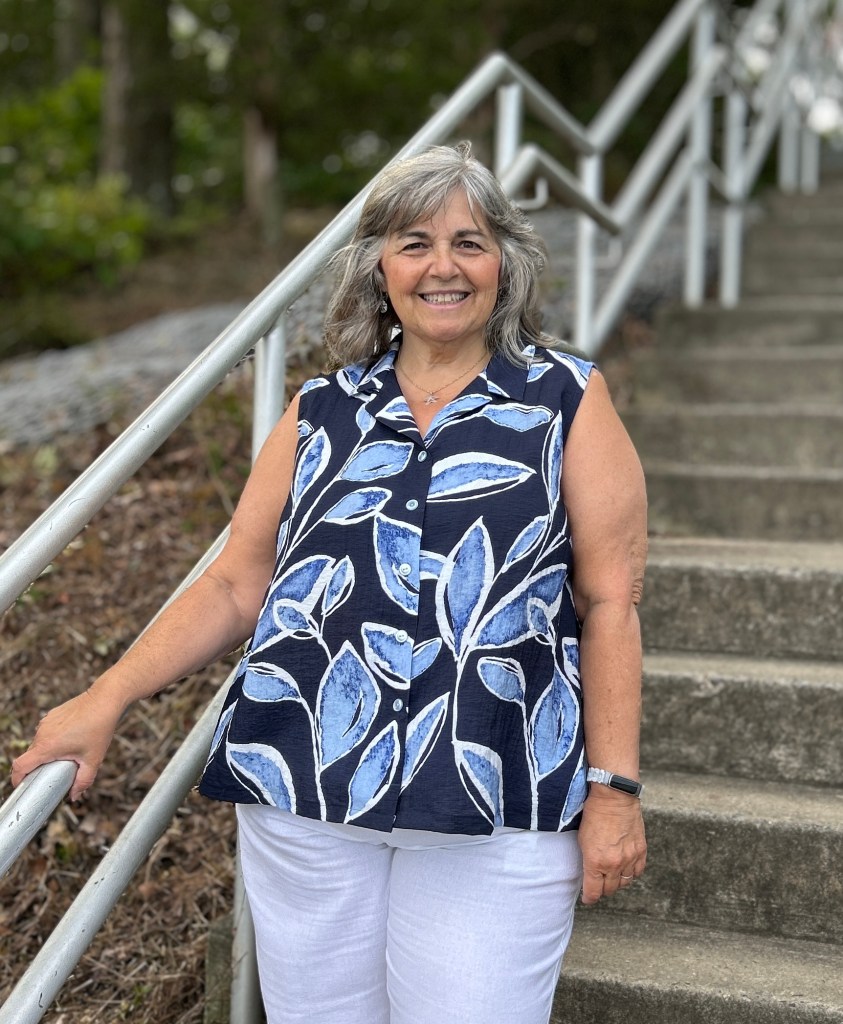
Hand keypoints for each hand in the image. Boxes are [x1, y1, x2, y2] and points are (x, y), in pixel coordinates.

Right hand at [10, 685, 125, 800]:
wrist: (105, 700)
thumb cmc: (100, 728)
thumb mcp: (93, 759)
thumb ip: (83, 781)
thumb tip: (75, 796)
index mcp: (47, 746)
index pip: (20, 766)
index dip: (17, 779)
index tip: (22, 786)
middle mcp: (42, 733)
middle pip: (31, 756)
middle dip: (39, 767)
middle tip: (55, 773)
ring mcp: (45, 723)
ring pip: (39, 744)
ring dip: (48, 752)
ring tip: (68, 754)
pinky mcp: (51, 715)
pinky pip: (46, 732)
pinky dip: (53, 740)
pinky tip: (71, 739)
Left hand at [577, 787, 645, 903]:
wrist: (614, 797)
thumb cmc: (594, 814)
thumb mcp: (582, 839)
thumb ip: (587, 859)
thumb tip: (589, 872)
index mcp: (596, 861)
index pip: (593, 892)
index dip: (589, 898)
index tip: (587, 898)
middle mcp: (614, 864)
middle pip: (610, 890)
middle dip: (602, 890)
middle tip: (598, 886)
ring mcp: (630, 858)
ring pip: (625, 883)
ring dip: (617, 882)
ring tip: (611, 877)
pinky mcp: (641, 851)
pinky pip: (638, 872)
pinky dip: (631, 873)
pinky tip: (625, 868)